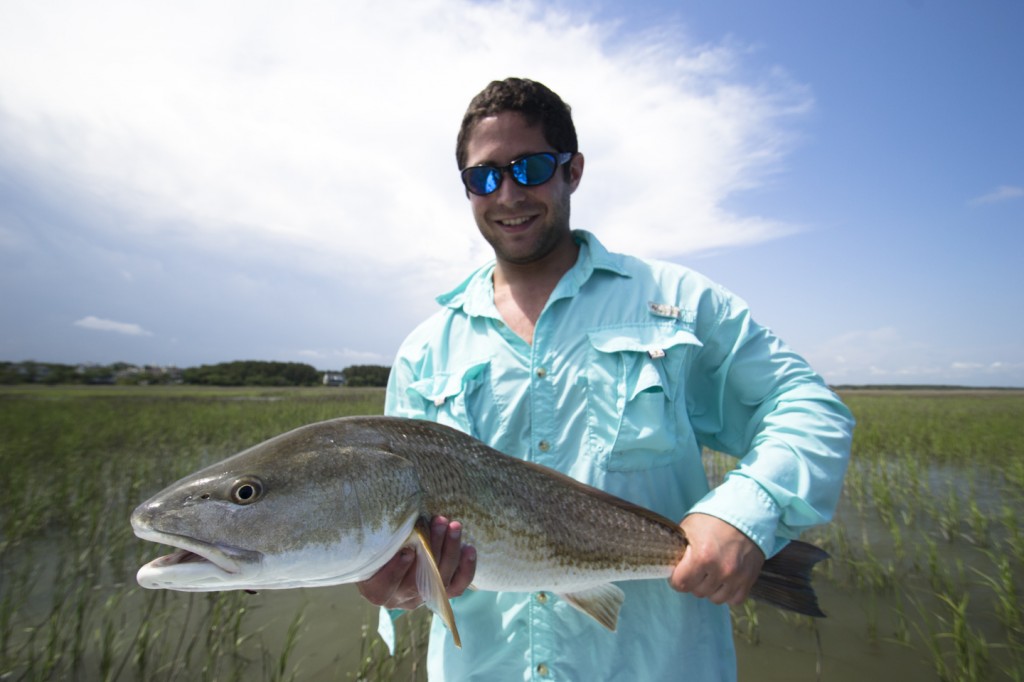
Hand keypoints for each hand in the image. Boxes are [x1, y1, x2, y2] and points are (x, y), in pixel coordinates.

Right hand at [356, 516, 475, 609]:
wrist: (393, 550)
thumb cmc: (378, 541)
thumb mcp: (373, 540)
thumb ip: (381, 536)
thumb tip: (391, 515)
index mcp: (376, 589)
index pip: (383, 587)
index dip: (395, 571)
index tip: (407, 551)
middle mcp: (399, 597)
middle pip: (416, 581)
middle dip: (432, 548)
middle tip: (439, 521)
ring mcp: (421, 597)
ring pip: (439, 581)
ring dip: (450, 551)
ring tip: (454, 526)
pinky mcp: (441, 593)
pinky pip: (456, 586)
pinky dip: (465, 569)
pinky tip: (469, 549)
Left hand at [669, 513, 764, 606]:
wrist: (745, 514)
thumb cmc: (714, 519)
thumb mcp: (689, 528)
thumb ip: (679, 550)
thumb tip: (670, 566)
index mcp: (702, 556)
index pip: (681, 584)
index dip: (676, 579)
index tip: (678, 573)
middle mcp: (721, 569)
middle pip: (697, 592)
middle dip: (693, 582)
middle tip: (695, 569)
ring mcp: (737, 576)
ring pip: (715, 598)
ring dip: (710, 589)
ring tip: (710, 574)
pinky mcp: (749, 579)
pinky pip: (734, 599)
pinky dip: (727, 593)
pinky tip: (724, 580)